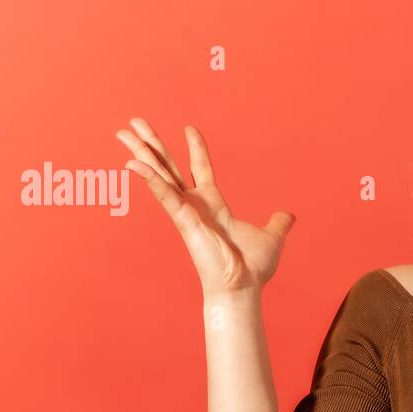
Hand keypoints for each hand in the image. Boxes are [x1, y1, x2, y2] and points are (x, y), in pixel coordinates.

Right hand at [115, 117, 295, 296]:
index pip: (201, 168)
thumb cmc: (252, 269)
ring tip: (123, 131)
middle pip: (169, 166)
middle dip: (152, 144)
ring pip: (159, 175)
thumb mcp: (272, 237)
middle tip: (133, 123)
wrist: (243, 288)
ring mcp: (186, 212)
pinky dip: (149, 178)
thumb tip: (289, 217)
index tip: (189, 128)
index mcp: (213, 204)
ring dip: (141, 153)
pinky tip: (132, 162)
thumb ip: (278, 224)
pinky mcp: (183, 220)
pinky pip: (164, 195)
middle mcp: (195, 205)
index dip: (196, 148)